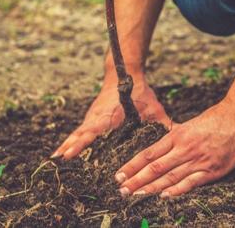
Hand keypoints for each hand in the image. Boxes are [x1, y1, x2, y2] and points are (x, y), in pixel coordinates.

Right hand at [52, 73, 169, 159]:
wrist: (124, 72)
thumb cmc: (140, 91)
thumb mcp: (153, 107)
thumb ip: (163, 123)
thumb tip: (178, 135)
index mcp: (110, 116)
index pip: (93, 131)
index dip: (81, 143)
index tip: (69, 153)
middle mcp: (98, 117)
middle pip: (81, 134)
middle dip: (70, 147)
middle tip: (58, 162)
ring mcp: (93, 116)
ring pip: (78, 132)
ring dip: (68, 144)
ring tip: (56, 159)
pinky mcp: (92, 116)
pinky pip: (80, 130)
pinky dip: (72, 139)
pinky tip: (65, 151)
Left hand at [114, 100, 234, 196]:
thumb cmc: (215, 119)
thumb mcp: (190, 124)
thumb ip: (176, 137)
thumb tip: (160, 147)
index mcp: (177, 136)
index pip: (149, 153)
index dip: (133, 165)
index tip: (119, 174)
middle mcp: (184, 148)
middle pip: (155, 167)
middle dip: (136, 180)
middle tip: (121, 190)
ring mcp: (198, 160)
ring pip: (170, 176)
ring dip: (151, 188)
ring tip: (135, 196)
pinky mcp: (212, 170)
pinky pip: (191, 182)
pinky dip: (177, 190)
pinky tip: (164, 196)